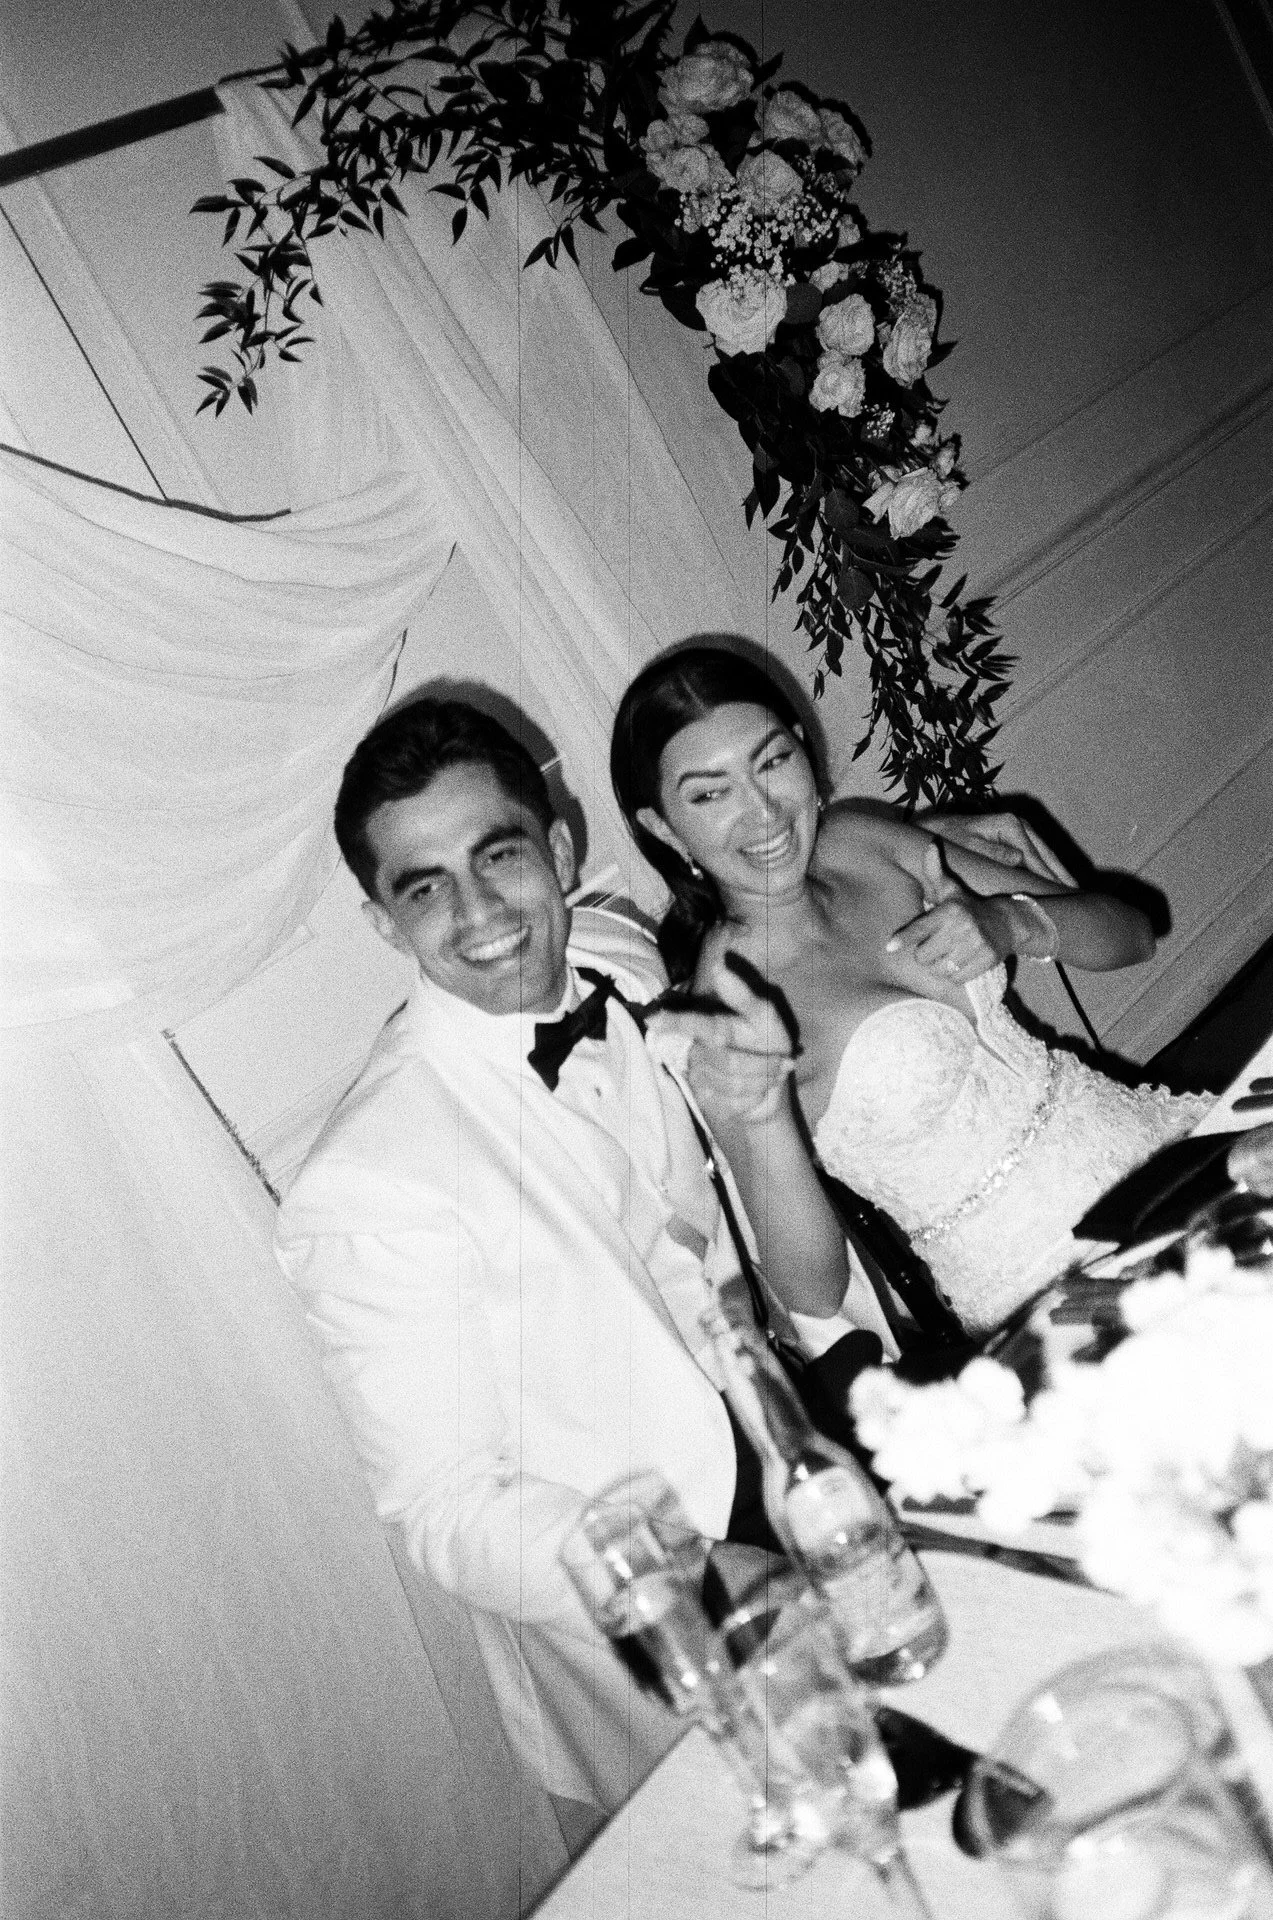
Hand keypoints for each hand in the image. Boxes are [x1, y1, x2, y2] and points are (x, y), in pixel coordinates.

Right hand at [648, 952, 795, 1123]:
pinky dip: (756, 1096)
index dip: (673, 1021)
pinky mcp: (706, 1101)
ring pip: (733, 1084)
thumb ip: (741, 995)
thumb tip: (719, 966)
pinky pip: (733, 1103)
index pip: (692, 1024)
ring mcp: (698, 1077)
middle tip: (786, 1061)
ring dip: (763, 1080)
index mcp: (710, 1024)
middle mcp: (698, 1049)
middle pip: (728, 1061)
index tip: (653, 1019)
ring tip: (774, 1073)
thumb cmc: (767, 1039)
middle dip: (764, 1064)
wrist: (773, 1080)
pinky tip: (760, 1089)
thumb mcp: (763, 1014)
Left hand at [885, 842, 1007, 983]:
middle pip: (923, 956)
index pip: (920, 928)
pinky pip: (956, 979)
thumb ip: (935, 870)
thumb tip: (929, 845)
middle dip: (925, 954)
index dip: (903, 938)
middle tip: (934, 945)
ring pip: (938, 970)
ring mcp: (975, 945)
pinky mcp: (986, 961)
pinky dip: (954, 976)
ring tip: (946, 955)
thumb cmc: (968, 907)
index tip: (890, 946)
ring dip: (938, 966)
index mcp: (949, 910)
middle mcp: (962, 927)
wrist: (1007, 922)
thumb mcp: (951, 889)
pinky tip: (959, 964)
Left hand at [922, 808, 1074, 885]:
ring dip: (1058, 873)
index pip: (1035, 855)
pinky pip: (1036, 856)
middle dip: (1060, 874)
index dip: (1048, 875)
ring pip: (1044, 855)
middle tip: (1077, 896)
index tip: (1060, 892)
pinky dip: (1047, 869)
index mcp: (1009, 824)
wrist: (934, 830)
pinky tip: (1056, 884)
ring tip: (1073, 893)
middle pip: (1046, 853)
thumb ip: (992, 852)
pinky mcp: (1015, 838)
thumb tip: (1019, 858)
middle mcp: (1018, 824)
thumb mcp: (967, 845)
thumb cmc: (948, 840)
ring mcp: (1018, 830)